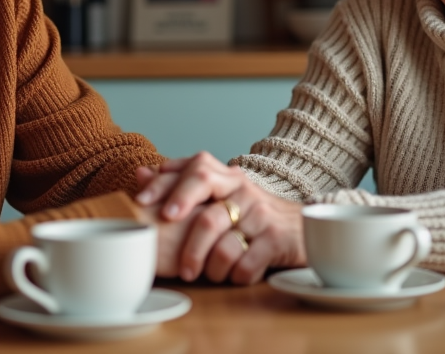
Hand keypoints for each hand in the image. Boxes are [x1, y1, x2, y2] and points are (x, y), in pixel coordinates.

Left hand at [137, 152, 304, 283]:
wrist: (302, 227)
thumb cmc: (250, 213)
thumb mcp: (219, 194)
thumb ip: (181, 184)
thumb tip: (141, 174)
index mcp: (227, 177)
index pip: (196, 168)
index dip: (166, 184)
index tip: (143, 202)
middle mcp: (244, 190)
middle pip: (208, 213)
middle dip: (188, 244)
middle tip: (179, 265)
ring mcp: (261, 214)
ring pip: (223, 244)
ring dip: (208, 266)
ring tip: (200, 275)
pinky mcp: (276, 239)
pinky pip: (246, 262)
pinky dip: (233, 275)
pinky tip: (232, 275)